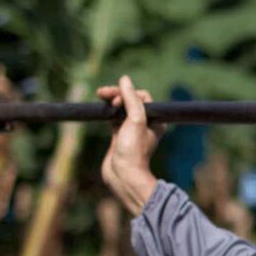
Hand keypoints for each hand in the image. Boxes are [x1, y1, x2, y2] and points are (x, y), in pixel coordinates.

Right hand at [98, 75, 164, 215]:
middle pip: (131, 101)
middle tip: (103, 93)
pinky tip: (101, 108)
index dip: (129, 93)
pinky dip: (107, 111)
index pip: (142, 97)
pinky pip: (113, 118)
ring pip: (121, 108)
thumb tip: (124, 79)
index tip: (116, 99)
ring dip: (111, 101)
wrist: (123, 176)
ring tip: (100, 95)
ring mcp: (131, 130)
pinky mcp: (118, 136)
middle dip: (117, 94)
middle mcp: (144, 124)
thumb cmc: (133, 150)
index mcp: (155, 121)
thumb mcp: (135, 120)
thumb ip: (131, 99)